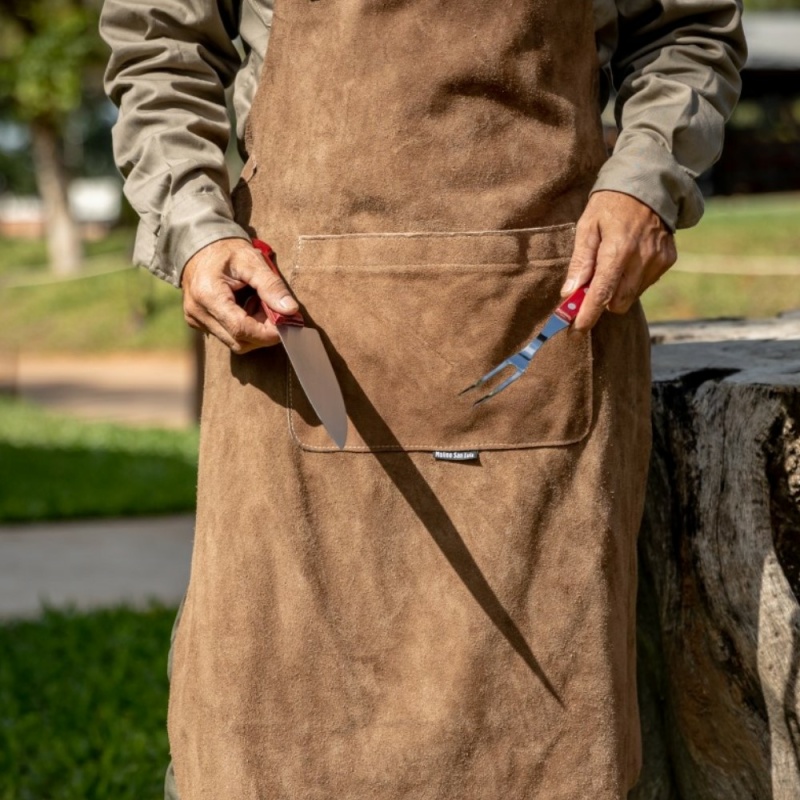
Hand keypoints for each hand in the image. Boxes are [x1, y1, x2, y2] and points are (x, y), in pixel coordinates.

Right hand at [181, 237, 298, 353]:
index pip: (240, 329)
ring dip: (255, 330)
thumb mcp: (252, 260)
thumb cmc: (227, 250)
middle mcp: (198, 312)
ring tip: (260, 305)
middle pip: (238, 341)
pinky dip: (244, 328)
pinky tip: (248, 308)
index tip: (286, 324)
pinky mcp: (199, 323)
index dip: (267, 332)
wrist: (200, 245)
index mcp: (208, 295)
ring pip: (234, 341)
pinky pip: (227, 335)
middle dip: (263, 332)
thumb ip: (271, 285)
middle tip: (276, 312)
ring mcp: (196, 320)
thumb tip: (290, 310)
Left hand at [562, 191, 676, 330]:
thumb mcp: (587, 227)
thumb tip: (570, 292)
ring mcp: (658, 260)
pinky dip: (633, 280)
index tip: (577, 328)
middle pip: (618, 302)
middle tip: (590, 290)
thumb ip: (580, 262)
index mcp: (618, 249)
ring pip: (632, 296)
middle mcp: (641, 258)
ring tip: (611, 266)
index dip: (589, 314)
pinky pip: (645, 284)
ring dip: (618, 291)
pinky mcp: (668, 260)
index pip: (602, 292)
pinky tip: (629, 260)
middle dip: (602, 302)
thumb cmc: (610, 205)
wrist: (648, 185)